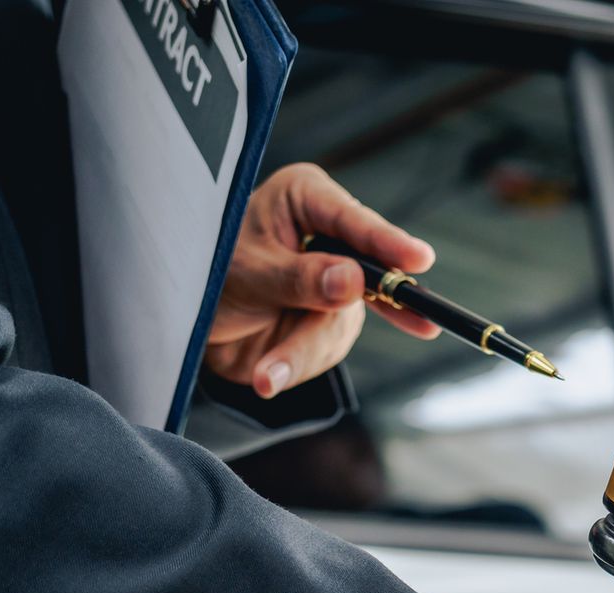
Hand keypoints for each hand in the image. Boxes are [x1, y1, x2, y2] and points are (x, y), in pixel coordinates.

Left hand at [204, 163, 438, 398]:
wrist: (189, 325)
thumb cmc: (207, 275)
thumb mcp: (247, 274)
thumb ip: (299, 279)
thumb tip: (352, 280)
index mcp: (305, 198)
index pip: (354, 221)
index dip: (389, 243)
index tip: (419, 260)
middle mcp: (328, 235)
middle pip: (366, 277)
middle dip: (354, 309)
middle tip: (424, 322)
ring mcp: (335, 280)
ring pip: (345, 321)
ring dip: (303, 351)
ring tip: (264, 373)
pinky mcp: (331, 317)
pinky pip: (329, 347)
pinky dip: (298, 363)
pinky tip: (268, 373)